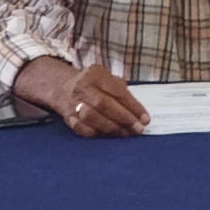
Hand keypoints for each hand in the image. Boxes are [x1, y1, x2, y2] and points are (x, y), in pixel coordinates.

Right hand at [19, 57, 147, 136]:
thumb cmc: (94, 85)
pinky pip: (82, 128)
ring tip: (126, 134)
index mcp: (95, 74)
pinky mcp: (68, 117)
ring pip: (92, 118)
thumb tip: (140, 114)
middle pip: (104, 104)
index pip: (117, 91)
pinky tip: (109, 136)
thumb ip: (123, 92)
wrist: (63, 88)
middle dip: (124, 118)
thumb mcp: (108, 79)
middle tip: (138, 129)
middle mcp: (82, 86)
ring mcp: (73, 102)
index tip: (145, 119)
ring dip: (112, 128)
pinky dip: (97, 133)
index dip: (132, 106)